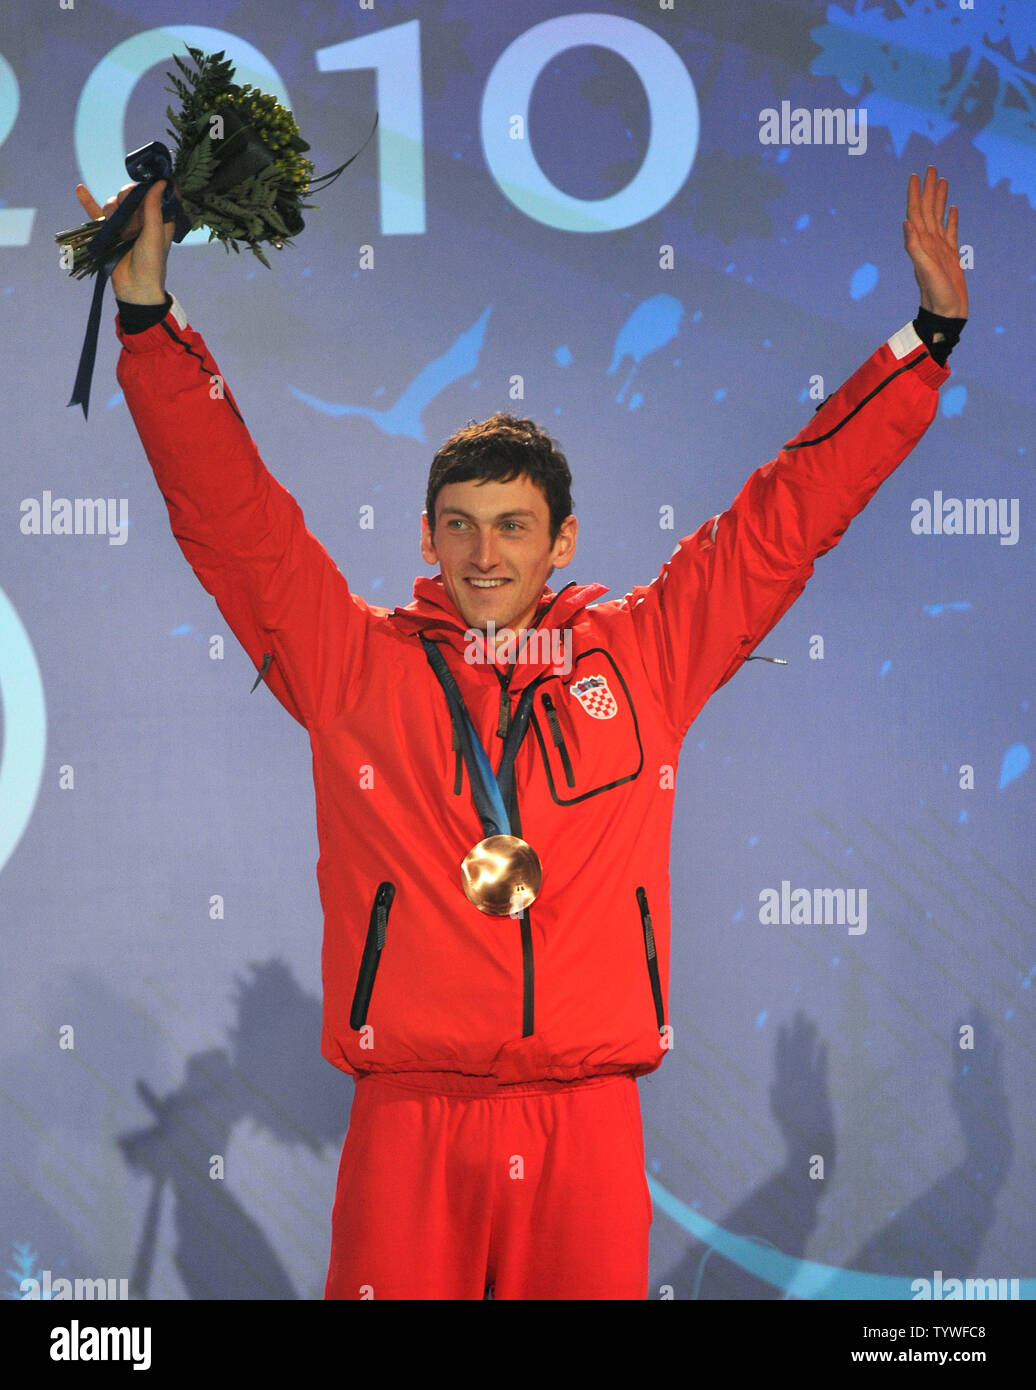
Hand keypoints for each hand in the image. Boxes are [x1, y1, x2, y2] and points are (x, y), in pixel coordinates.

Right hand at [74, 180, 174, 303]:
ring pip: (114, 204)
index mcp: (158, 220)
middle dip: (125, 195)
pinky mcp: (109, 232)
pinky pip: (97, 213)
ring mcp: (125, 226)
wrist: (135, 289)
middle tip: (124, 203)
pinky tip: (80, 189)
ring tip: (113, 220)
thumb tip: (161, 182)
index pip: (154, 194)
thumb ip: (154, 208)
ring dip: (111, 207)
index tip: (145, 181)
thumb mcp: (154, 234)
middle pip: (130, 195)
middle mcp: (142, 220)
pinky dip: (88, 202)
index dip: (149, 185)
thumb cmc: (151, 264)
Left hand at [903, 166, 967, 318]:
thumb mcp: (924, 270)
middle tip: (930, 168)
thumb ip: (914, 248)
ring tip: (941, 181)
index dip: (914, 194)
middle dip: (928, 189)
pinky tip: (952, 209)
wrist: (945, 312)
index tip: (915, 176)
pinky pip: (950, 231)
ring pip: (938, 216)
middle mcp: (928, 242)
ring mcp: (939, 248)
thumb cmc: (935, 294)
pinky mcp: (950, 255)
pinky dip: (950, 218)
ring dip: (938, 199)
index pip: (916, 213)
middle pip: (927, 210)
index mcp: (921, 243)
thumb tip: (906, 223)